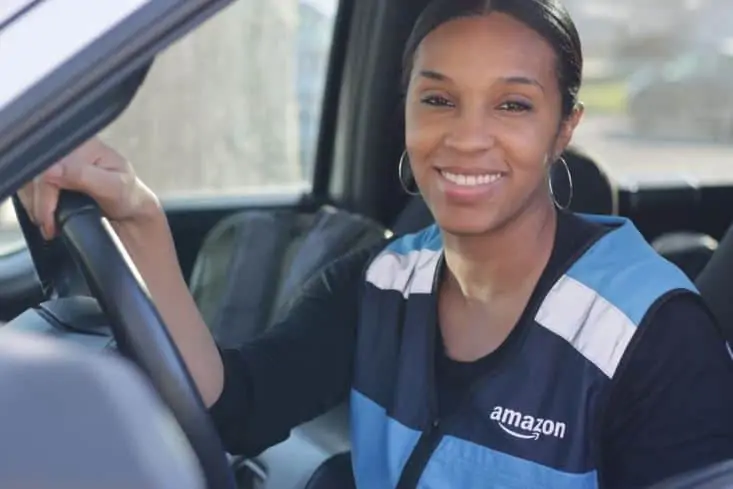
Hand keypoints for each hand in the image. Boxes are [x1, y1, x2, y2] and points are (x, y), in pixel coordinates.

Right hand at [17, 137, 158, 239]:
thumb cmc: (127, 194)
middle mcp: (68, 147)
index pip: (50, 164)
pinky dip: (36, 204)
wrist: (129, 208)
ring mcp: (59, 160)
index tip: (49, 217)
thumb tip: (51, 170)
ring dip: (36, 206)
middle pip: (36, 173)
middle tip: (49, 227)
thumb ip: (85, 176)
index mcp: (84, 143)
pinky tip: (46, 217)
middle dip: (39, 204)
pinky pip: (32, 186)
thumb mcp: (114, 186)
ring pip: (30, 181)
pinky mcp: (52, 173)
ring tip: (49, 225)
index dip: (46, 192)